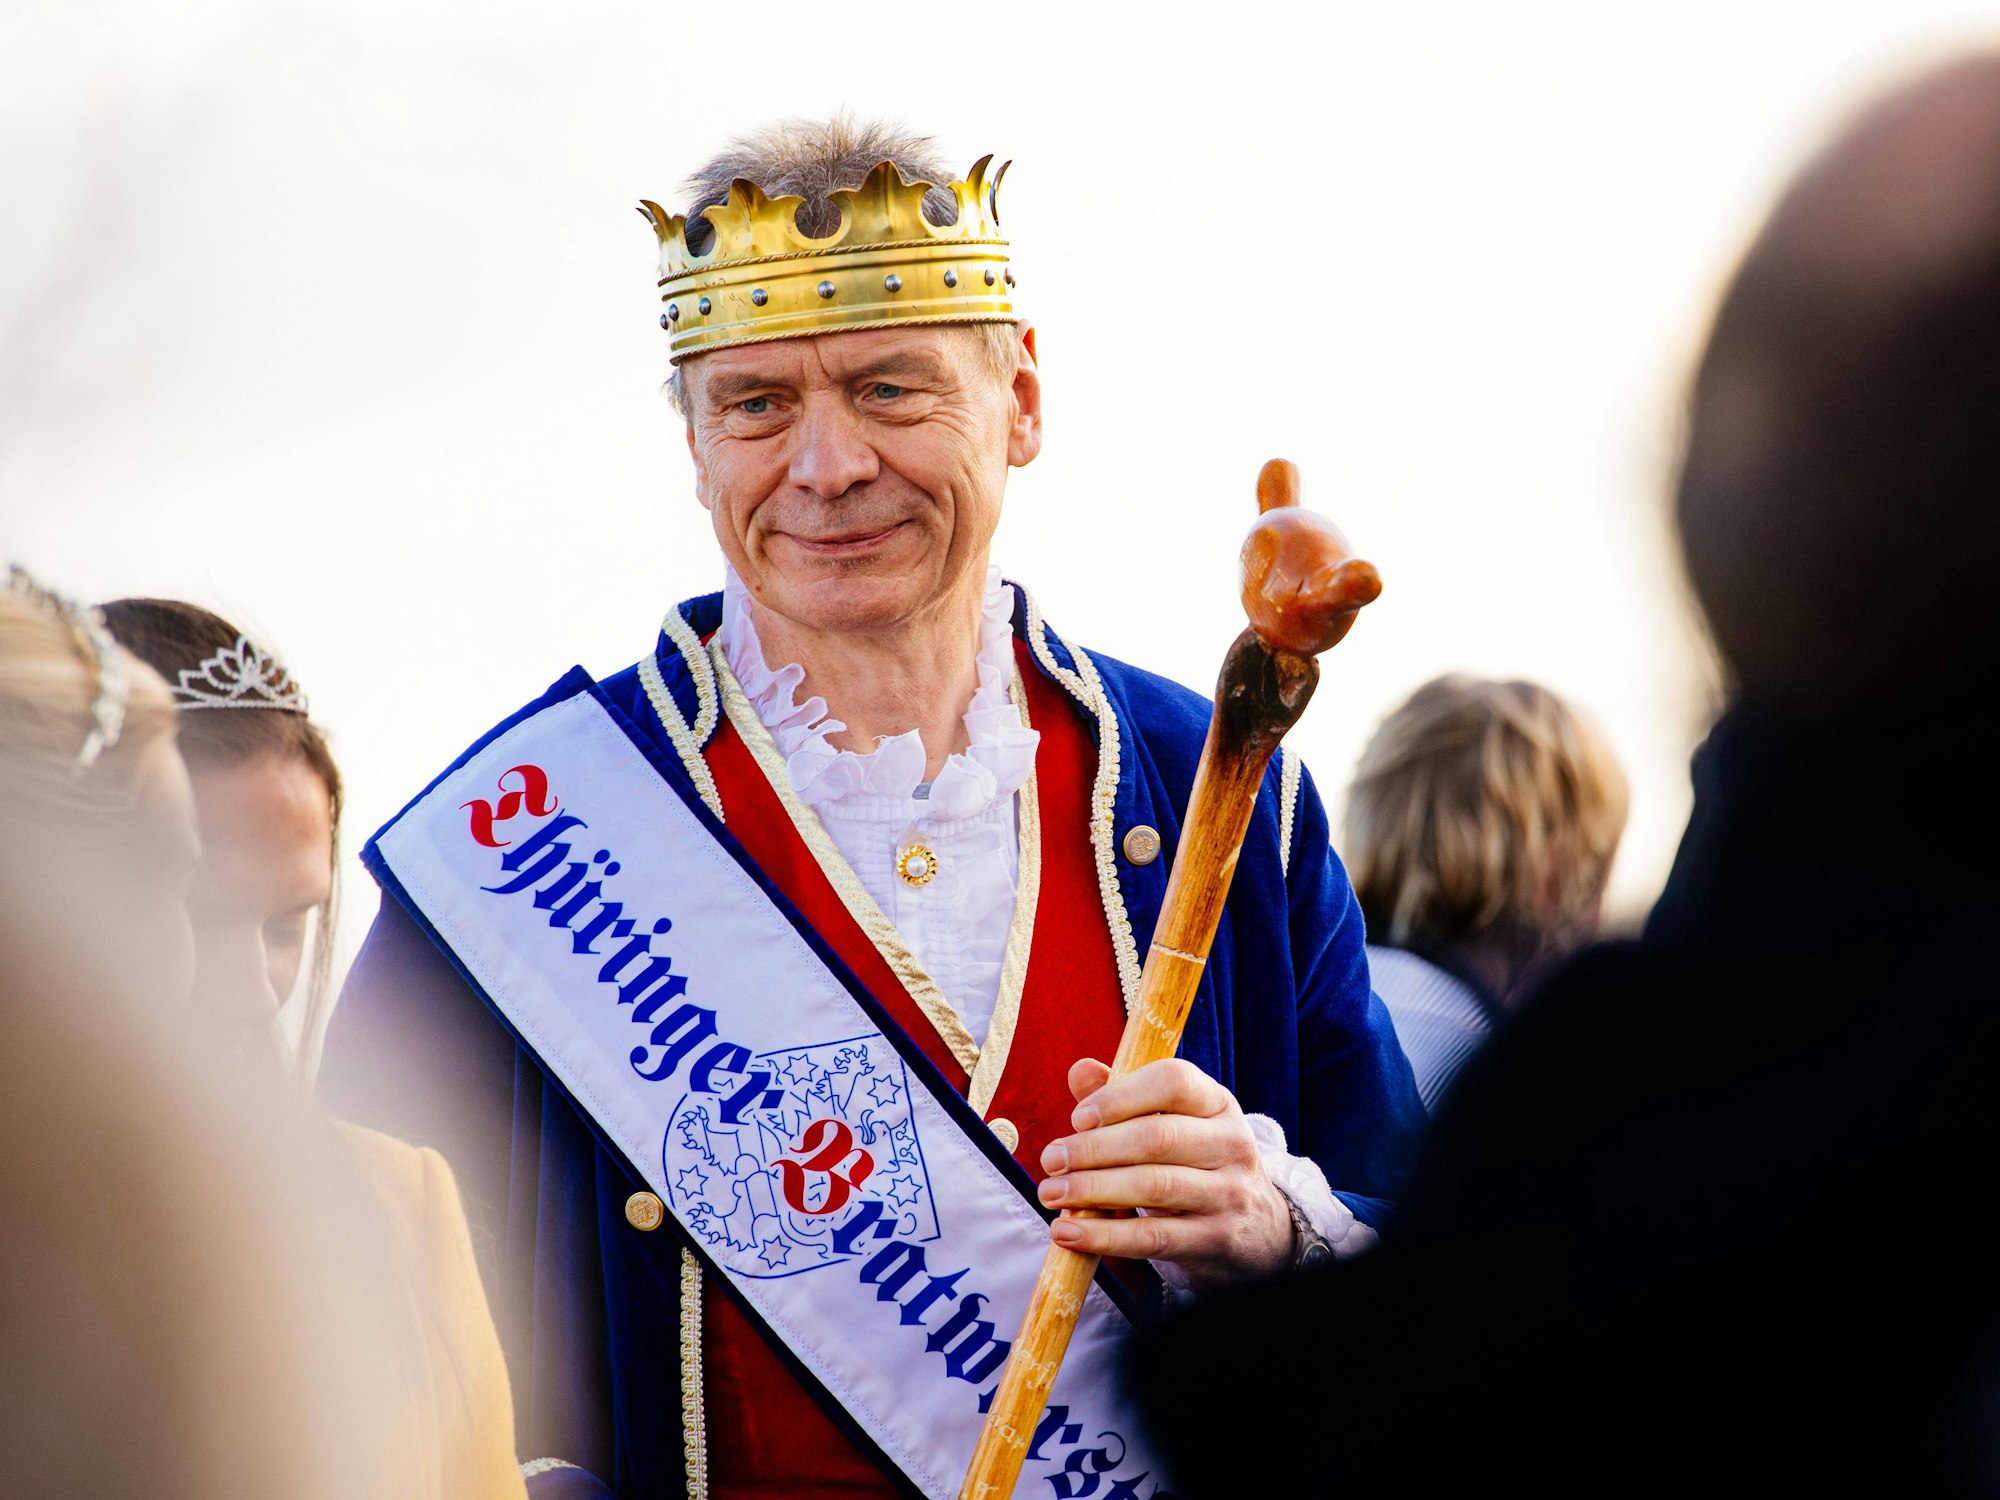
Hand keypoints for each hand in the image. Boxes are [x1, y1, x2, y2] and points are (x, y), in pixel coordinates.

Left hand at [1036, 1056, 1293, 1292]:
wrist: (1257, 1231)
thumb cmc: (1194, 1164)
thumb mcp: (1172, 1122)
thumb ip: (1123, 1096)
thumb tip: (1081, 1069)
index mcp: (1216, 1103)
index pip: (1173, 1081)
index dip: (1120, 1096)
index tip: (1078, 1117)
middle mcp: (1230, 1143)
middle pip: (1157, 1137)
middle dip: (1094, 1148)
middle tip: (1050, 1160)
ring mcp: (1228, 1193)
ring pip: (1154, 1186)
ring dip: (1092, 1190)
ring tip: (1051, 1194)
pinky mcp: (1217, 1240)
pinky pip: (1154, 1238)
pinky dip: (1105, 1236)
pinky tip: (1068, 1233)